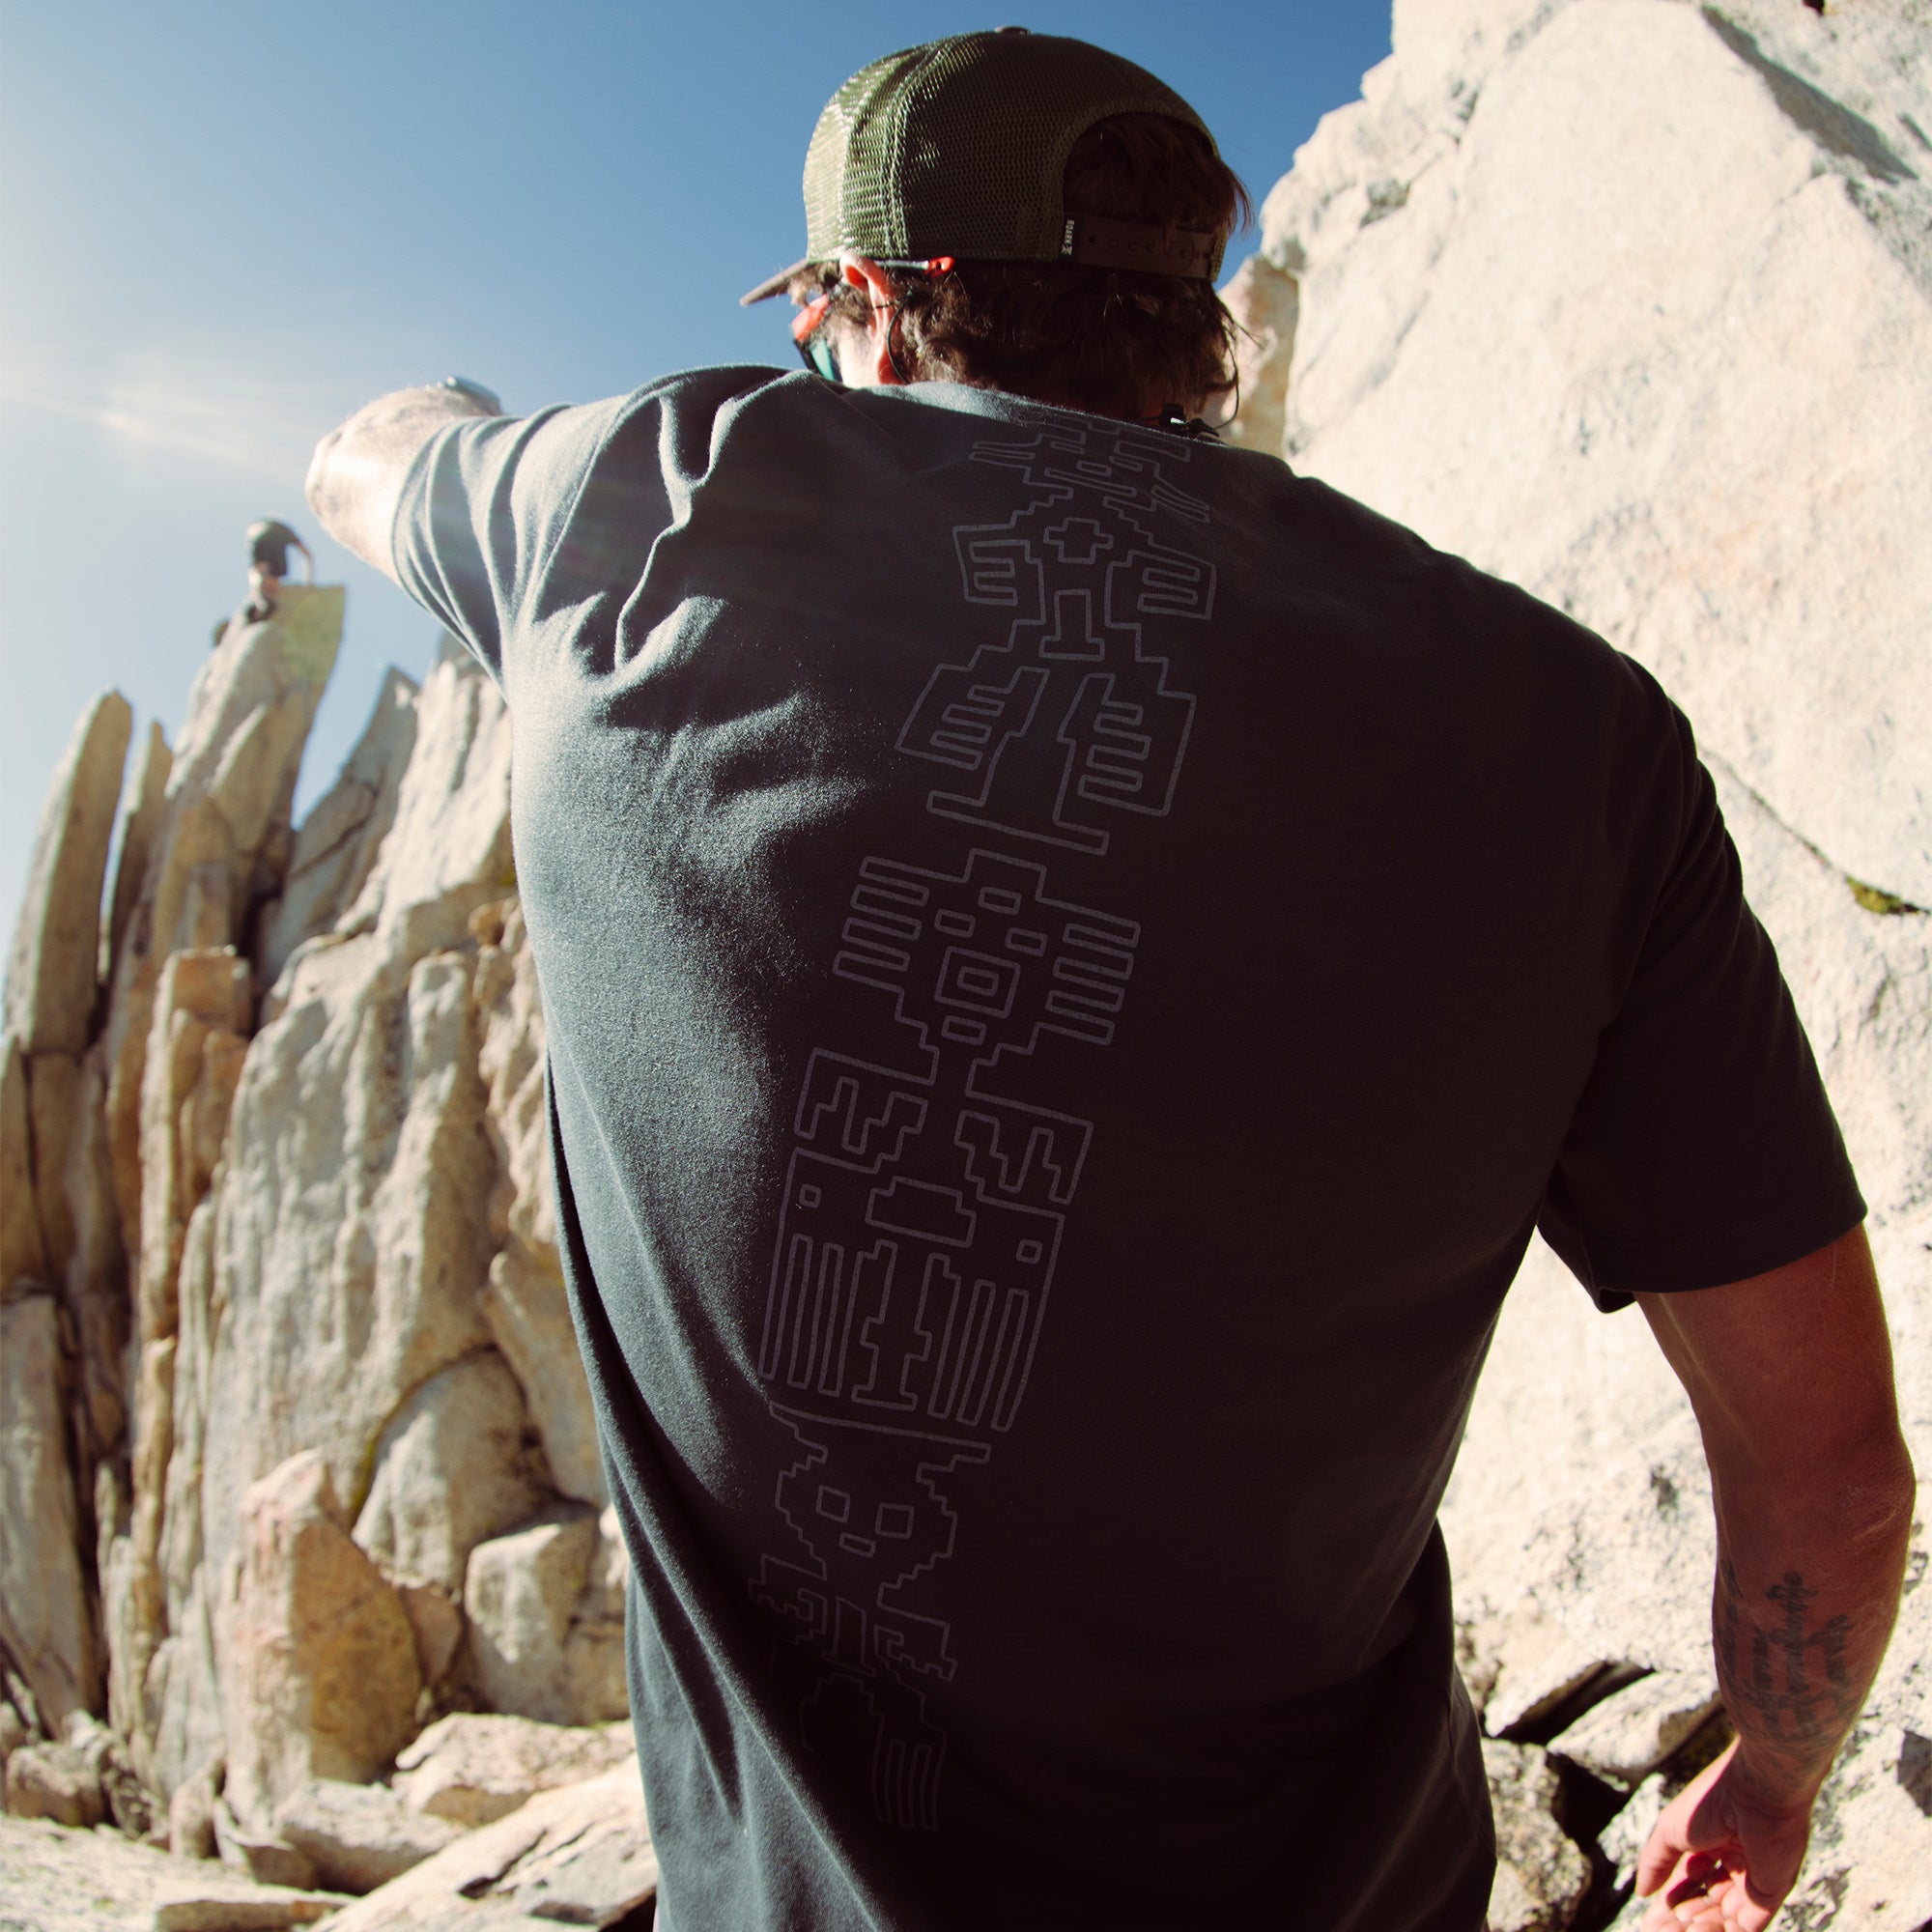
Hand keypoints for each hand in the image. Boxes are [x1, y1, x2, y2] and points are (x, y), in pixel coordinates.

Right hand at [1635, 1740, 1814, 1928]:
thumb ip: (1656, 1862)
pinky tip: (1701, 1930)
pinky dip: (1726, 1931)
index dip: (1672, 1898)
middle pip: (1707, 1899)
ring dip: (1704, 1925)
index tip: (1652, 1920)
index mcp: (1712, 1843)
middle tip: (1666, 1929)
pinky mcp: (1772, 1893)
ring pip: (1725, 1915)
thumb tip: (1643, 1893)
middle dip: (1686, 1916)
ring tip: (1681, 1929)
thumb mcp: (1671, 1831)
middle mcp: (1735, 1862)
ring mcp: (1755, 1879)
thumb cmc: (1709, 1802)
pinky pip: (1748, 1924)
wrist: (1757, 1793)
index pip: (1690, 1879)